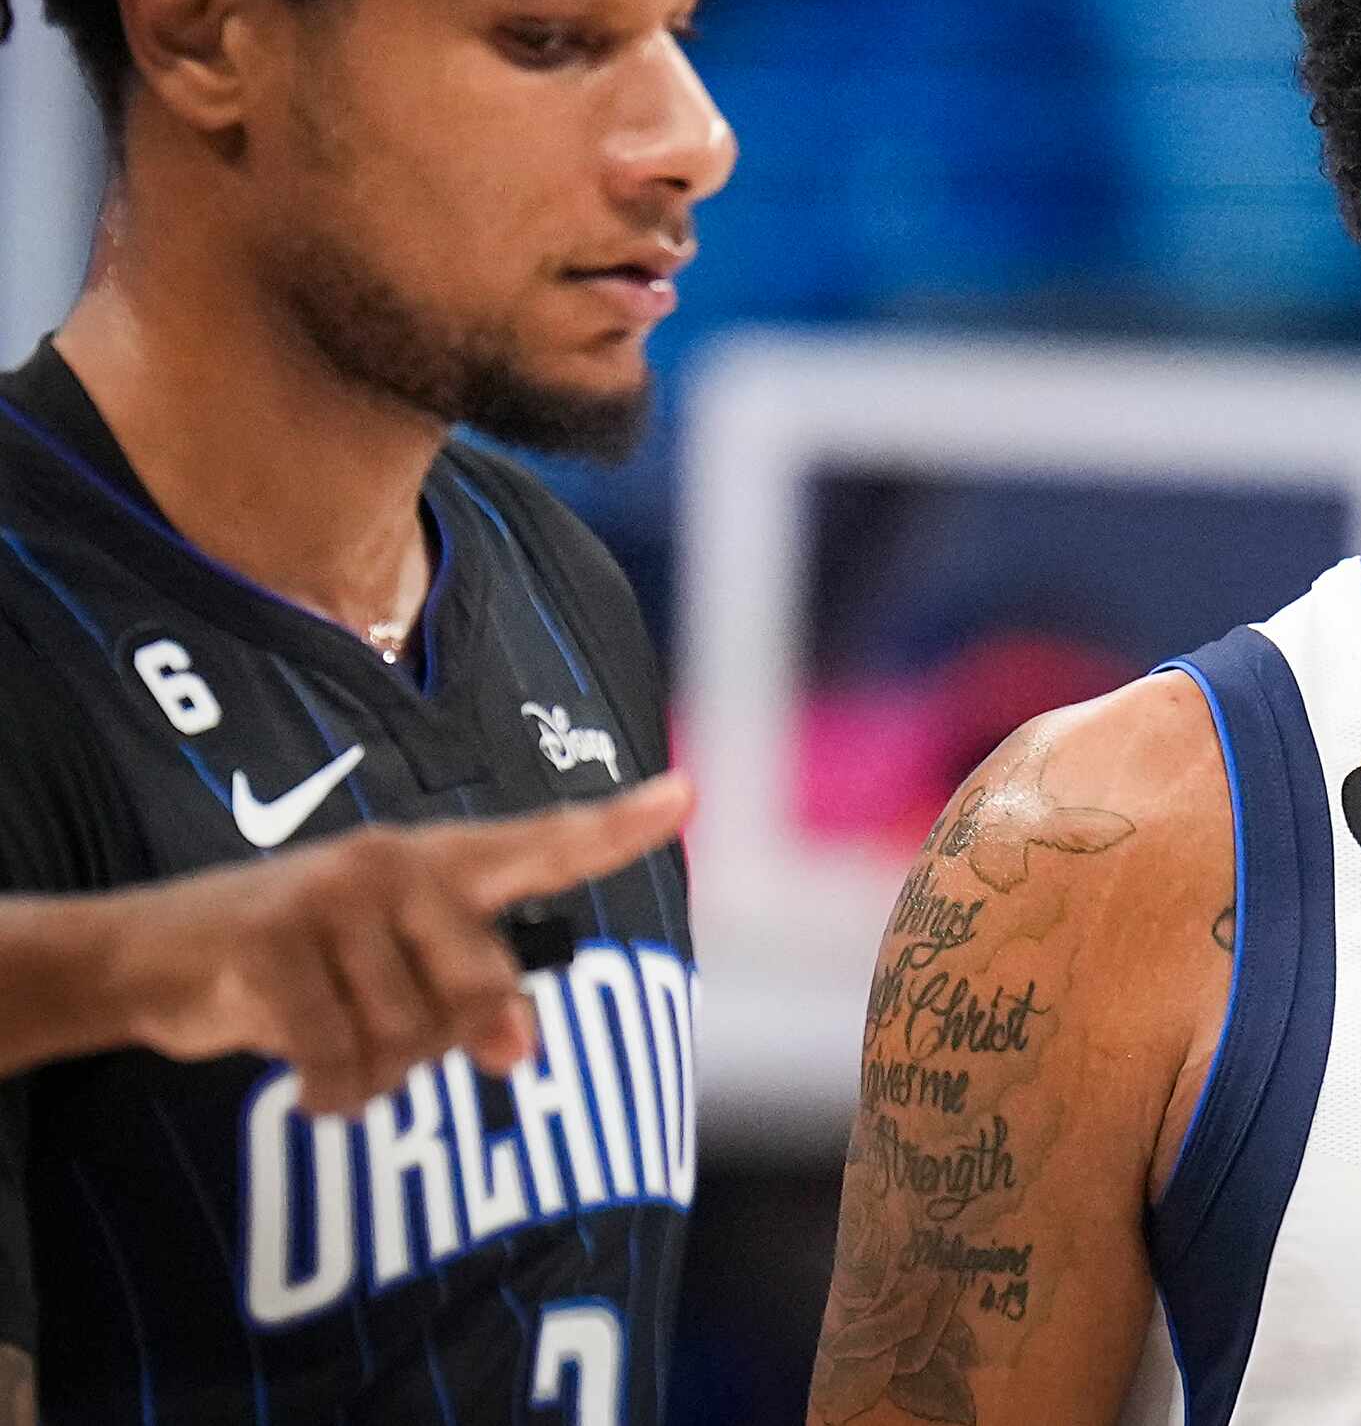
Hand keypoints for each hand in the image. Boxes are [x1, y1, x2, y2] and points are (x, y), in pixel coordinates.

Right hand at [109, 773, 692, 1113]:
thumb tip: (522, 1048)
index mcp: (440, 862)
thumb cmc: (303, 964)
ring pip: (406, 1039)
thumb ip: (472, 996)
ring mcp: (329, 897)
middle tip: (389, 1037)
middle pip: (479, 992)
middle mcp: (394, 864)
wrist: (149, 956)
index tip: (685, 795)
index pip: (545, 842)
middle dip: (445, 1042)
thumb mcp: (395, 968)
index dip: (617, 826)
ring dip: (372, 1071)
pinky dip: (328, 1091)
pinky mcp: (269, 944)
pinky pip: (337, 1058)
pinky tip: (305, 1080)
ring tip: (329, 1036)